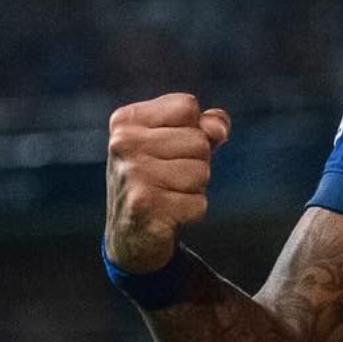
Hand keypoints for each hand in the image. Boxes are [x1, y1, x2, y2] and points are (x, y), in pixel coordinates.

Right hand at [104, 93, 230, 272]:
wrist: (130, 236)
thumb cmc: (159, 180)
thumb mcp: (179, 145)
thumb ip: (205, 127)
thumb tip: (219, 129)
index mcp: (127, 120)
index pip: (187, 106)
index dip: (193, 129)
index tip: (168, 149)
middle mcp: (123, 143)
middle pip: (199, 140)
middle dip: (196, 163)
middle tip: (168, 179)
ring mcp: (132, 174)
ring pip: (201, 171)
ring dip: (194, 188)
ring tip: (167, 195)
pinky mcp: (144, 205)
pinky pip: (199, 203)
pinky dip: (191, 212)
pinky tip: (167, 215)